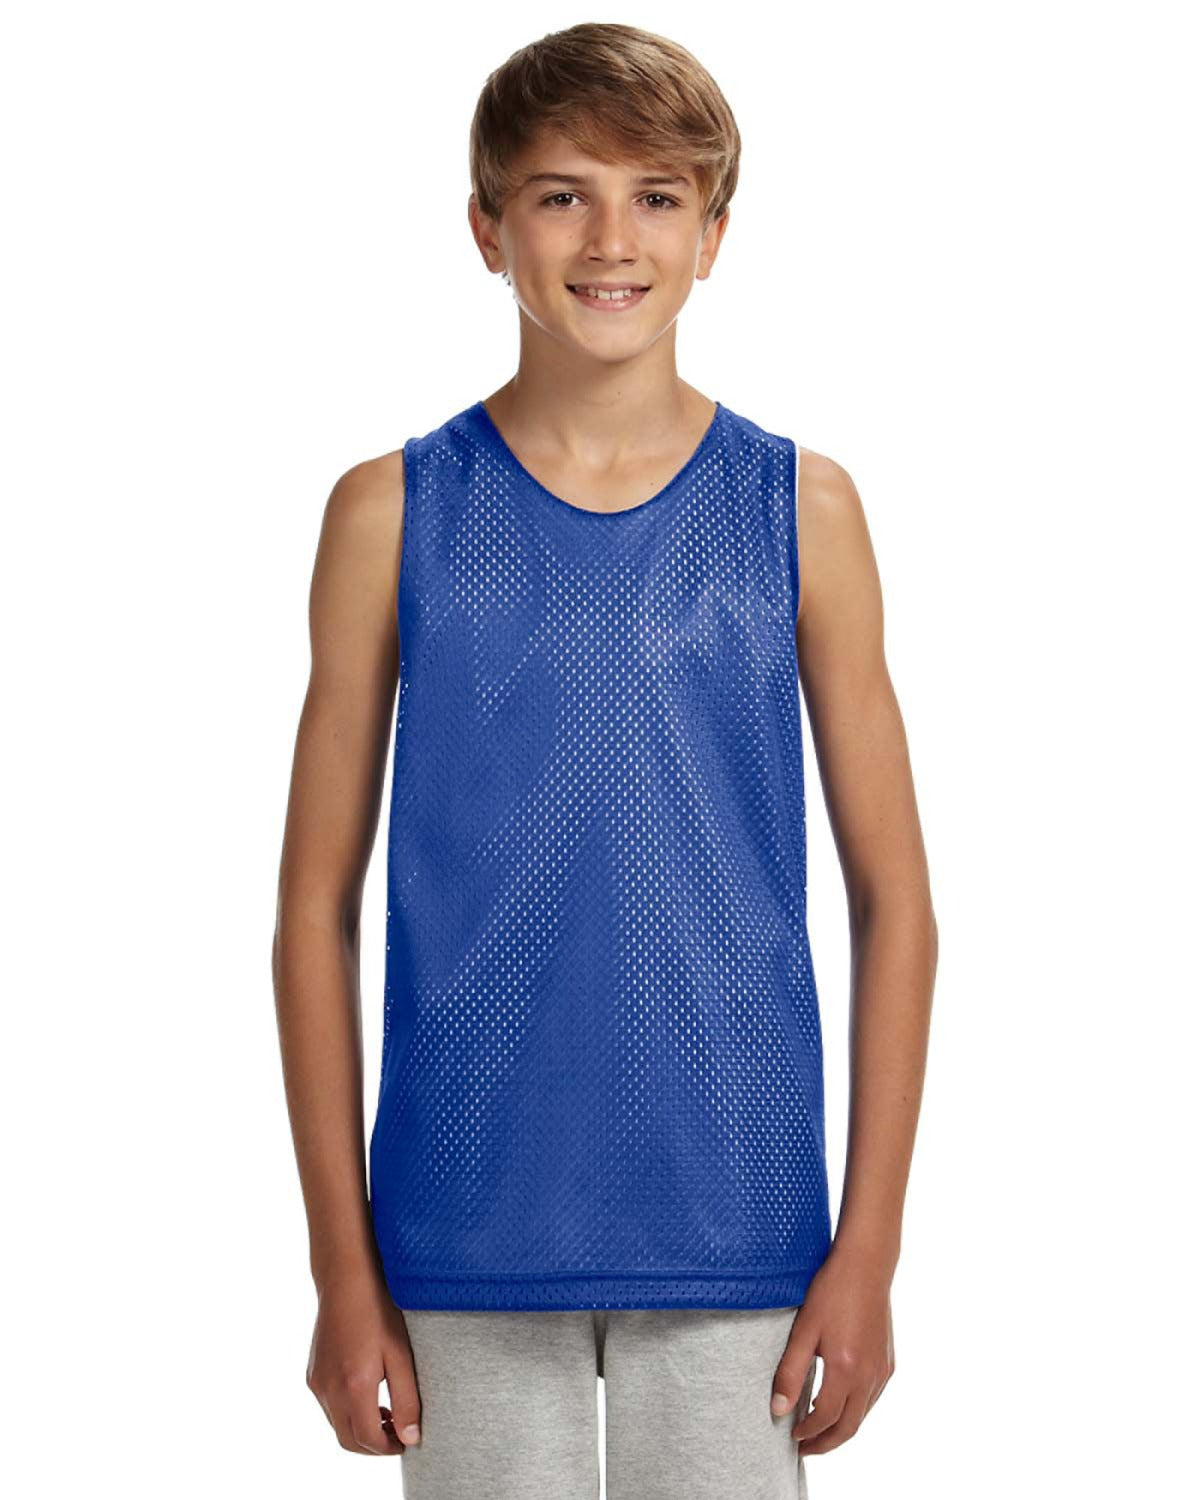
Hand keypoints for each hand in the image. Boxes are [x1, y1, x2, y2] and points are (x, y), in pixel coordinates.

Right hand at [306, 1269, 422, 1454]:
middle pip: (348, 1440)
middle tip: (398, 1433)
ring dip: (360, 1428)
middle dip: (374, 1445)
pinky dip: (347, 1411)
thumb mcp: (402, 1353)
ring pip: (337, 1424)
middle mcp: (329, 1389)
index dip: (389, 1447)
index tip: (408, 1441)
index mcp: (353, 1386)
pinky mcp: (312, 1372)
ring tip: (387, 1411)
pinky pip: (329, 1405)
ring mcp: (317, 1381)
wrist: (346, 1278)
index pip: (368, 1439)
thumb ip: (407, 1399)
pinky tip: (368, 1391)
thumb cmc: (379, 1309)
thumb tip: (410, 1437)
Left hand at [769, 1242, 895, 1456]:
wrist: (866, 1265)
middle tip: (805, 1448)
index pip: (825, 1417)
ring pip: (863, 1415)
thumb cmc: (831, 1291)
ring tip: (819, 1430)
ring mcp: (883, 1369)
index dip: (807, 1432)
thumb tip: (778, 1410)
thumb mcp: (803, 1329)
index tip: (791, 1435)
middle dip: (826, 1443)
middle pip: (849, 1427)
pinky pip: (873, 1398)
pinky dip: (856, 1410)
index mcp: (846, 1369)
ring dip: (842, 1429)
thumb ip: (790, 1372)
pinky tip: (840, 1404)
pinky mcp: (889, 1362)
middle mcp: (870, 1375)